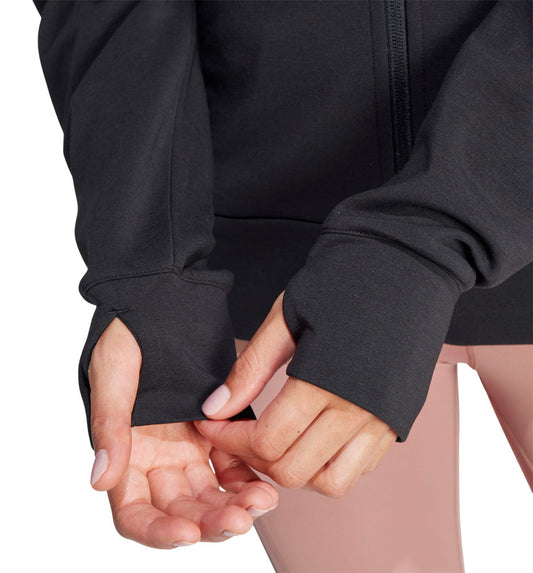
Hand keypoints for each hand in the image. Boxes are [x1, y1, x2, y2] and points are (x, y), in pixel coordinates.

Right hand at [88, 317, 278, 548]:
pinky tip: (265, 483)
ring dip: (234, 505)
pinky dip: (248, 478)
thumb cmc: (130, 331)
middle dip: (208, 521)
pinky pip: (233, 464)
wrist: (165, 297)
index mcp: (126, 450)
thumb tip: (100, 479)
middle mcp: (157, 456)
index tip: (187, 532)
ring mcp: (189, 445)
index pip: (134, 510)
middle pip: (179, 508)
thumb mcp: (113, 372)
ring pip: (210, 493)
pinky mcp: (217, 428)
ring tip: (261, 503)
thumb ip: (109, 424)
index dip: (157, 530)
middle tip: (240, 520)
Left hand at [194, 292, 397, 497]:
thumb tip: (216, 408)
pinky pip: (359, 469)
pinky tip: (310, 438)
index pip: (267, 441)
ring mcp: (384, 420)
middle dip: (253, 459)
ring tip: (275, 441)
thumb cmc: (342, 281)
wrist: (402, 264)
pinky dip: (328, 466)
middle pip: (294, 471)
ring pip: (330, 483)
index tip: (213, 425)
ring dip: (294, 471)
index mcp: (326, 381)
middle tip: (238, 433)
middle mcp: (360, 411)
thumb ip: (250, 368)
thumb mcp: (286, 318)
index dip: (229, 440)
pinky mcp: (398, 421)